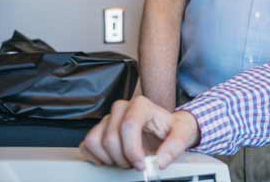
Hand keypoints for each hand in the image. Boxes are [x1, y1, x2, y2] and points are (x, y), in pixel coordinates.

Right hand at [79, 95, 199, 170]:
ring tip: (126, 160)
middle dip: (123, 158)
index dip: (132, 150)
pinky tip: (113, 159)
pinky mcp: (99, 130)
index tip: (142, 164)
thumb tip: (160, 161)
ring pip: (95, 141)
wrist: (166, 130)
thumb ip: (175, 146)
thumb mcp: (182, 134)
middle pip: (110, 138)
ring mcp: (108, 118)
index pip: (128, 126)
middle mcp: (121, 108)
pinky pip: (86, 145)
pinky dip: (97, 158)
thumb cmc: (172, 129)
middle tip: (136, 164)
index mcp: (141, 105)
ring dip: (110, 158)